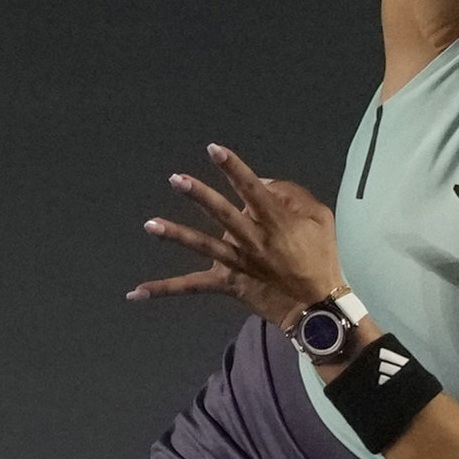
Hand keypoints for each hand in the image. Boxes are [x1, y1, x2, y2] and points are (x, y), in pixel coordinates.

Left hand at [126, 141, 347, 327]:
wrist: (318, 308)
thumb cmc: (322, 259)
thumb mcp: (321, 220)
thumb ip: (293, 195)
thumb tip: (263, 182)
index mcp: (276, 222)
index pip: (252, 189)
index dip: (233, 167)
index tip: (214, 149)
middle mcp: (253, 241)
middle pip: (223, 215)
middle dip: (200, 195)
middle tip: (177, 179)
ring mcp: (238, 264)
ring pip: (203, 246)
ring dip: (176, 234)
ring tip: (150, 224)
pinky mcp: (228, 285)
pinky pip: (192, 286)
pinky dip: (164, 288)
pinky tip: (136, 292)